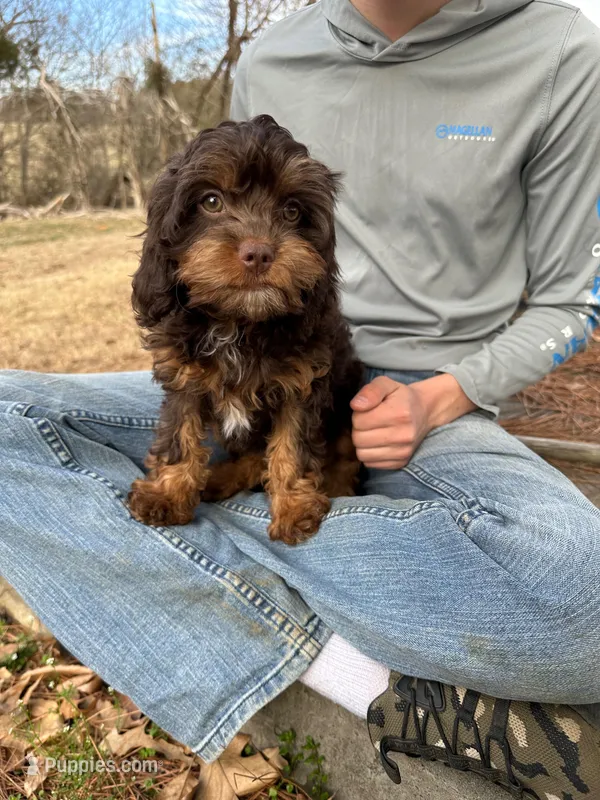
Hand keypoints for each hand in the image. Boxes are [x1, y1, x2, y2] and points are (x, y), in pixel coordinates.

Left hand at [350, 373, 475, 469]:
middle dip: (358, 430)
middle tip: (369, 422)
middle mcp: (404, 435)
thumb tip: (355, 406)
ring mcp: (403, 451)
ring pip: (362, 454)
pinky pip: (371, 463)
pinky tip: (378, 443)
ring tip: (373, 432)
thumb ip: (370, 391)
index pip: (358, 421)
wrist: (424, 411)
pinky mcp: (401, 462)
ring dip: (362, 444)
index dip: (358, 415)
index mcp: (399, 413)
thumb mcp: (386, 384)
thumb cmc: (401, 397)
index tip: (368, 411)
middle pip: (359, 439)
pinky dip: (370, 454)